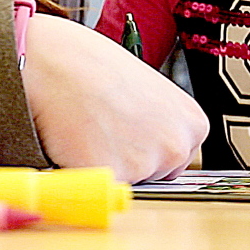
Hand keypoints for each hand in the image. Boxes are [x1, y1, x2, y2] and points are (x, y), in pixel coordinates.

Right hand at [20, 14, 208, 183]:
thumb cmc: (94, 65)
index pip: (178, 155)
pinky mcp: (112, 179)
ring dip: (109, 164)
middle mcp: (176, 147)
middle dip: (132, 158)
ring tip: (92, 127)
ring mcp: (145, 166)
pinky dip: (86, 170)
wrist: (57, 63)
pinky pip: (99, 186)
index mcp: (193, 123)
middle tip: (108, 126)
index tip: (132, 130)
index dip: (148, 143)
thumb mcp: (148, 88)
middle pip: (156, 173)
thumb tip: (149, 137)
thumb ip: (158, 119)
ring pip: (128, 181)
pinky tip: (79, 140)